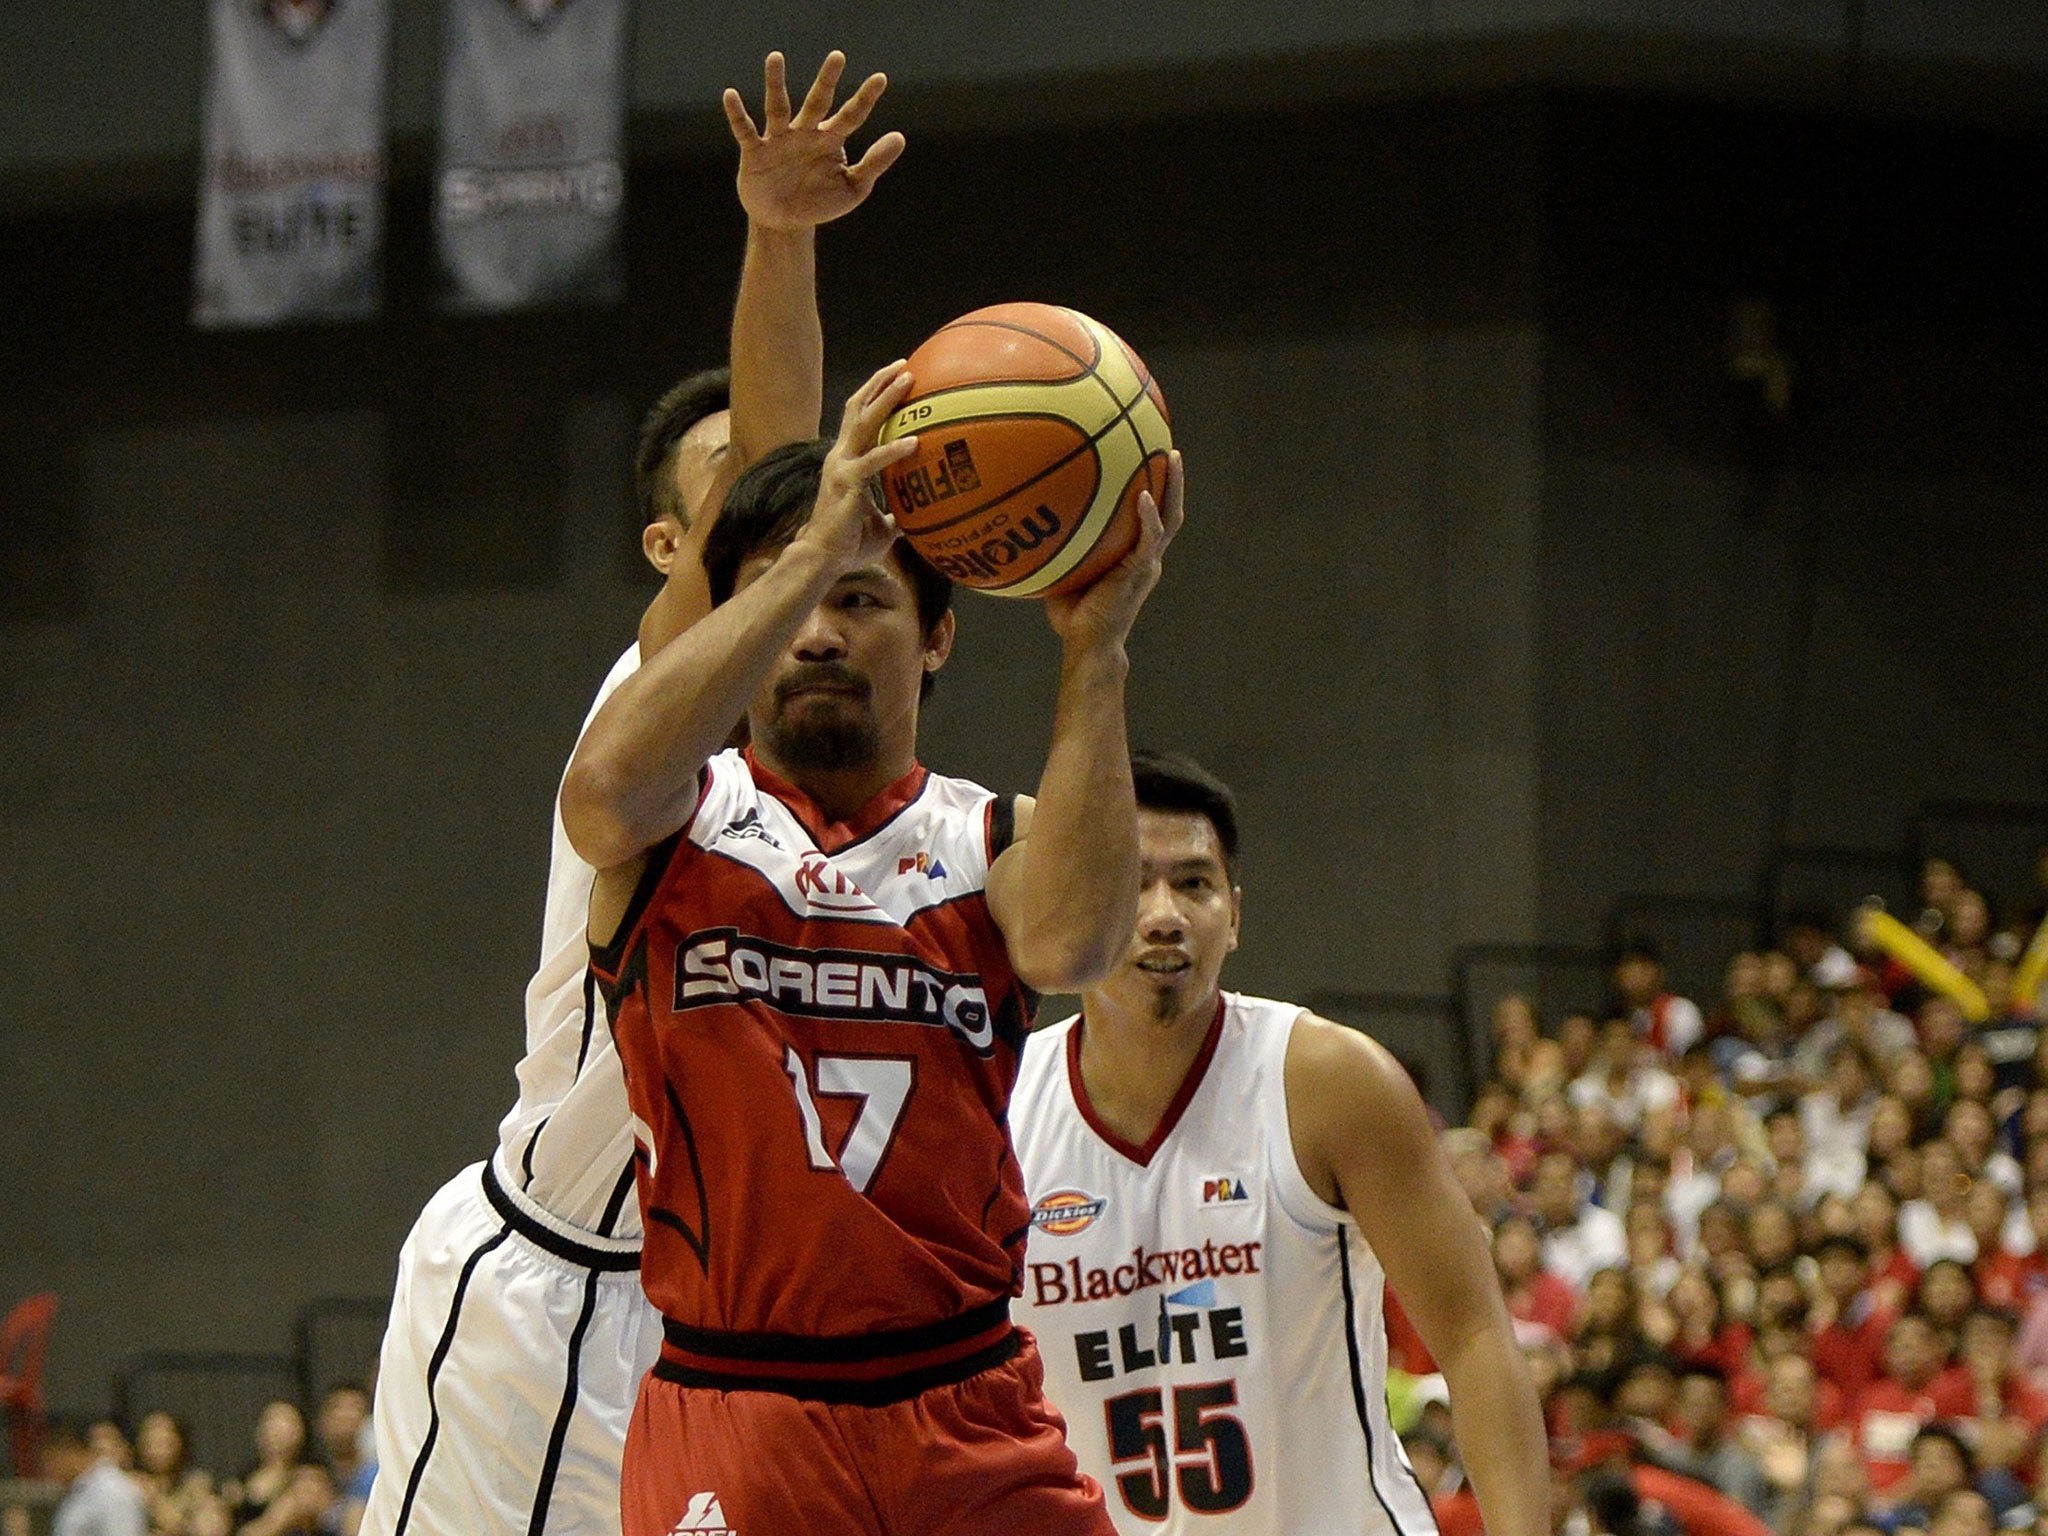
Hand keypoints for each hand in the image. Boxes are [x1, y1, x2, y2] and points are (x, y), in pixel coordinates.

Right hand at [724, 51, 904, 231]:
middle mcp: (805, 133)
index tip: (881, 79)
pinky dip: (737, 114)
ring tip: (775, 57)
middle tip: (838, 56)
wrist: (784, 223)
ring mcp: (779, 139)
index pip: (851, 116)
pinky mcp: (755, 152)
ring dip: (776, 83)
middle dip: (827, 81)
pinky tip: (731, 95)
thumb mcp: (853, 188)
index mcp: (830, 140)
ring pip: (778, 107)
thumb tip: (899, 137)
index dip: (865, 99)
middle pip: (817, 101)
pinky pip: (745, 130)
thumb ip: (874, 164)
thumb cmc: (820, 202)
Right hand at [792, 362, 919, 573]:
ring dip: (887, 399)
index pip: (859, 418)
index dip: (875, 396)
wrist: (822, 560)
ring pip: (864, 422)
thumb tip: (915, 522)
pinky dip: (893, 450)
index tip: (897, 378)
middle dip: (881, 384)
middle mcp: (840, 456)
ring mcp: (841, 467)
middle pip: (859, 408)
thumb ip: (897, 516)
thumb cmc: (848, 545)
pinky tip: (915, 442)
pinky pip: (873, 462)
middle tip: (905, 366)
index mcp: (846, 461)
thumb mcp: (881, 526)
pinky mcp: (847, 484)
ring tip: (909, 379)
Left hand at [1042, 449, 1183, 653]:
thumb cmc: (1072, 616)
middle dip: (1173, 479)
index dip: (1154, 491)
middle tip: (1169, 448)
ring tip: (1171, 456)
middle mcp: (1147, 555)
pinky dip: (1148, 516)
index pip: (1150, 517)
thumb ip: (1059, 547)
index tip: (1149, 460)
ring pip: (1170, 517)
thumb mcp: (1063, 573)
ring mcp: (1147, 563)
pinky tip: (1142, 495)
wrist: (1088, 645)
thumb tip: (1028, 522)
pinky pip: (1150, 538)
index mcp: (1134, 555)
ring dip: (1173, 486)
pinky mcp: (1141, 571)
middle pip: (1169, 509)